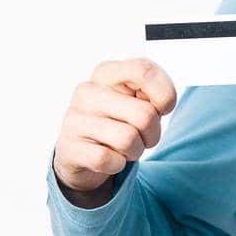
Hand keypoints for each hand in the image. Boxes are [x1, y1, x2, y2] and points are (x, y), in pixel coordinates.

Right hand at [52, 57, 178, 196]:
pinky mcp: (70, 148)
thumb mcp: (136, 101)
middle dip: (153, 133)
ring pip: (129, 140)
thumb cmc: (117, 121)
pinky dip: (118, 164)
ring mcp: (74, 119)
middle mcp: (87, 91)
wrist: (80, 153)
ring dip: (136, 151)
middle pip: (145, 114)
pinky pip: (110, 160)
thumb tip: (161, 103)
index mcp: (106, 72)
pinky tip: (109, 158)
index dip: (165, 94)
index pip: (145, 70)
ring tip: (125, 147)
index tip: (163, 108)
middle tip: (142, 136)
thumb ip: (152, 95)